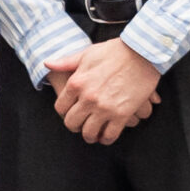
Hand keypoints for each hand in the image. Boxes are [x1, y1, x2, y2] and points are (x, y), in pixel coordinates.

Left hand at [47, 39, 161, 145]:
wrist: (142, 53)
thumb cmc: (114, 52)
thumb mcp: (87, 54)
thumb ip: (66, 62)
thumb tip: (47, 64)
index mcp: (76, 83)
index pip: (60, 107)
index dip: (64, 112)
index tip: (70, 112)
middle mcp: (88, 98)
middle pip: (72, 123)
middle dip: (75, 126)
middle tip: (80, 125)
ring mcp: (104, 108)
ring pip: (89, 133)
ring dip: (90, 135)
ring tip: (93, 134)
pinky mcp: (122, 114)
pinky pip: (110, 135)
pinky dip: (106, 138)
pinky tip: (106, 136)